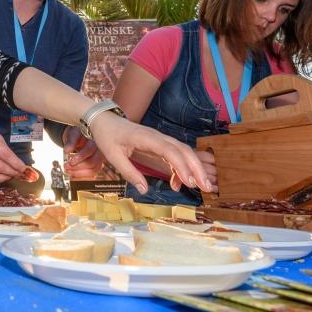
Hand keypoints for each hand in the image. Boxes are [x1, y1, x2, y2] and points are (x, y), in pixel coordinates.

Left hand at [62, 126, 102, 178]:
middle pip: (93, 163)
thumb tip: (67, 150)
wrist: (80, 137)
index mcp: (95, 141)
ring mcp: (100, 159)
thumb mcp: (73, 134)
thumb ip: (70, 141)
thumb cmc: (79, 134)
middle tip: (66, 166)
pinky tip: (73, 175)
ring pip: (93, 171)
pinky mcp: (97, 166)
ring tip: (68, 171)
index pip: (90, 150)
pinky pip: (92, 175)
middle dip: (78, 167)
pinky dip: (82, 177)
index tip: (71, 161)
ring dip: (79, 173)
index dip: (80, 157)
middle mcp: (100, 151)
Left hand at [88, 112, 212, 195]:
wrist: (105, 121)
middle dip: (197, 168)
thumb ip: (129, 173)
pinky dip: (182, 168)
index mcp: (146, 138)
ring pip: (183, 151)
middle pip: (183, 150)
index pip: (169, 150)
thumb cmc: (108, 137)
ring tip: (202, 187)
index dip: (181, 166)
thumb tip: (144, 190)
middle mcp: (157, 137)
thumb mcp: (113, 157)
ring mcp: (160, 139)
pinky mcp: (159, 144)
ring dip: (194, 168)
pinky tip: (179, 183)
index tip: (188, 182)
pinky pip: (176, 154)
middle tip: (206, 187)